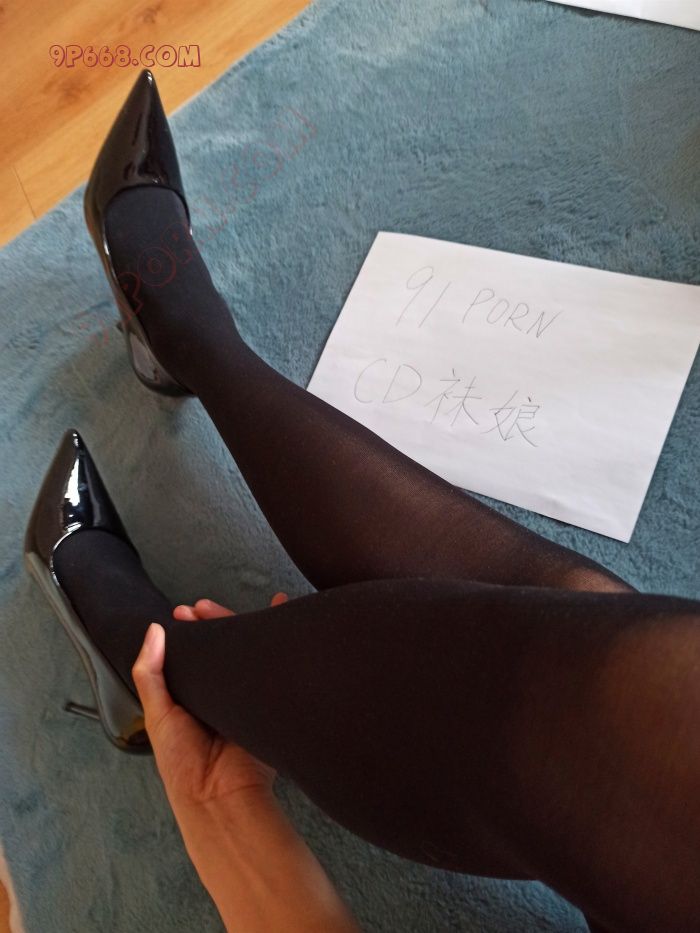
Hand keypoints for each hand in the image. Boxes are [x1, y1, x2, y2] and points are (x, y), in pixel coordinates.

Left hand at [132, 593, 359, 932]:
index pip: (193, 655)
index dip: (191, 631)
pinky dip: (280, 644)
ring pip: (249, 653)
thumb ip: (151, 672)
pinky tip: (284, 616)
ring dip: (250, 626)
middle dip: (216, 621)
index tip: (185, 611)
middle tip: (204, 605)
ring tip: (248, 605)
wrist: (220, 794)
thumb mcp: (158, 714)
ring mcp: (246, 695)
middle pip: (222, 648)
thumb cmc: (183, 762)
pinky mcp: (269, 700)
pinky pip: (273, 668)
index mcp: (191, 697)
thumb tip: (154, 630)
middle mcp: (220, 693)